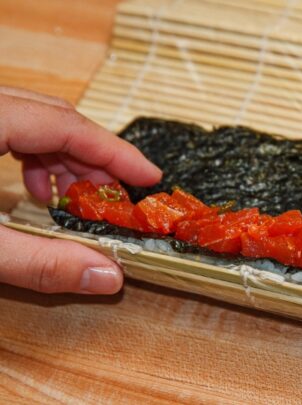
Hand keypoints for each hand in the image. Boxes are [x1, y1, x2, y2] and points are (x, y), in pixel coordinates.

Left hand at [0, 86, 161, 293]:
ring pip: (32, 119)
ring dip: (63, 158)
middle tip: (115, 198)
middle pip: (55, 117)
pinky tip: (36, 189)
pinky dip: (32, 153)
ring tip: (76, 199)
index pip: (68, 124)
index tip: (149, 177)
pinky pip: (9, 123)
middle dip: (92, 158)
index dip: (115, 152)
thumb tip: (107, 276)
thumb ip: (39, 261)